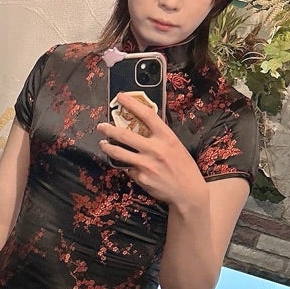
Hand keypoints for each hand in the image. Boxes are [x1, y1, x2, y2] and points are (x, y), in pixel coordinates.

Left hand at [97, 92, 207, 212]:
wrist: (188, 192)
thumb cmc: (183, 166)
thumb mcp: (175, 145)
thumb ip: (159, 136)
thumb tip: (141, 125)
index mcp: (166, 137)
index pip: (147, 115)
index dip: (132, 103)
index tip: (120, 96)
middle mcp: (155, 149)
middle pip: (125, 135)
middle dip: (109, 129)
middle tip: (101, 125)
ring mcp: (146, 164)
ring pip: (119, 153)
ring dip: (108, 147)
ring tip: (103, 143)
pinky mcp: (140, 178)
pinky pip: (128, 169)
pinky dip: (126, 166)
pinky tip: (127, 166)